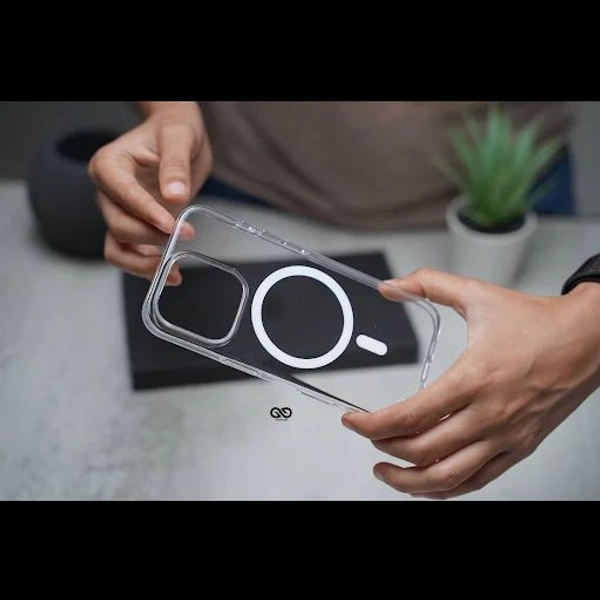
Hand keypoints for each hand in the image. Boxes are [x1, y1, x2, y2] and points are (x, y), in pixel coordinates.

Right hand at [88, 102, 212, 284]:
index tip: (171, 224)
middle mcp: (108, 192)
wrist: (178, 138)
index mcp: (110, 165)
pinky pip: (131, 255)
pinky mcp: (134, 228)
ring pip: (118, 248)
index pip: (122, 194)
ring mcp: (119, 213)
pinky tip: (172, 273)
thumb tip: (174, 196)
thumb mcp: (179, 136)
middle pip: (118, 225)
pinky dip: (147, 268)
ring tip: (173, 272)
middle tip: (186, 234)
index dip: (145, 213)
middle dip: (151, 237)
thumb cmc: (174, 131)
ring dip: (143, 264)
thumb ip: (175, 164)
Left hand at [342, 268, 599, 498]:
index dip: (372, 425)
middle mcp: (488, 415)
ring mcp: (505, 437)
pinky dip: (447, 487)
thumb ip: (429, 284)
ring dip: (410, 482)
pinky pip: (478, 481)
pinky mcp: (519, 448)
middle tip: (368, 438)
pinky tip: (429, 480)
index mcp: (473, 379)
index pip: (409, 416)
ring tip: (387, 473)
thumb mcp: (477, 295)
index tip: (353, 422)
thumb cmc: (538, 323)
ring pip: (449, 478)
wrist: (588, 340)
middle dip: (384, 449)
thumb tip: (391, 286)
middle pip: (422, 451)